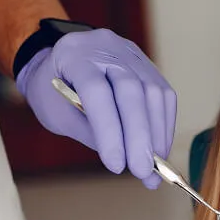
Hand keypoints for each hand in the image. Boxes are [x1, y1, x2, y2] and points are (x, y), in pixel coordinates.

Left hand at [16, 29, 175, 188]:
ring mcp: (131, 54)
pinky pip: (164, 96)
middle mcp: (106, 47)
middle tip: (142, 171)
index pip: (96, 90)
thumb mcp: (57, 114)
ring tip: (153, 167)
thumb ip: (89, 132)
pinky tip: (159, 149)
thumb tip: (126, 159)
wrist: (62, 63)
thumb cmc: (54, 91)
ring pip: (154, 93)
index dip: (109, 130)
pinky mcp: (148, 66)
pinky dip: (164, 126)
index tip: (116, 165)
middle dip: (139, 136)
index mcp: (73, 55)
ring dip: (157, 134)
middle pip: (131, 90)